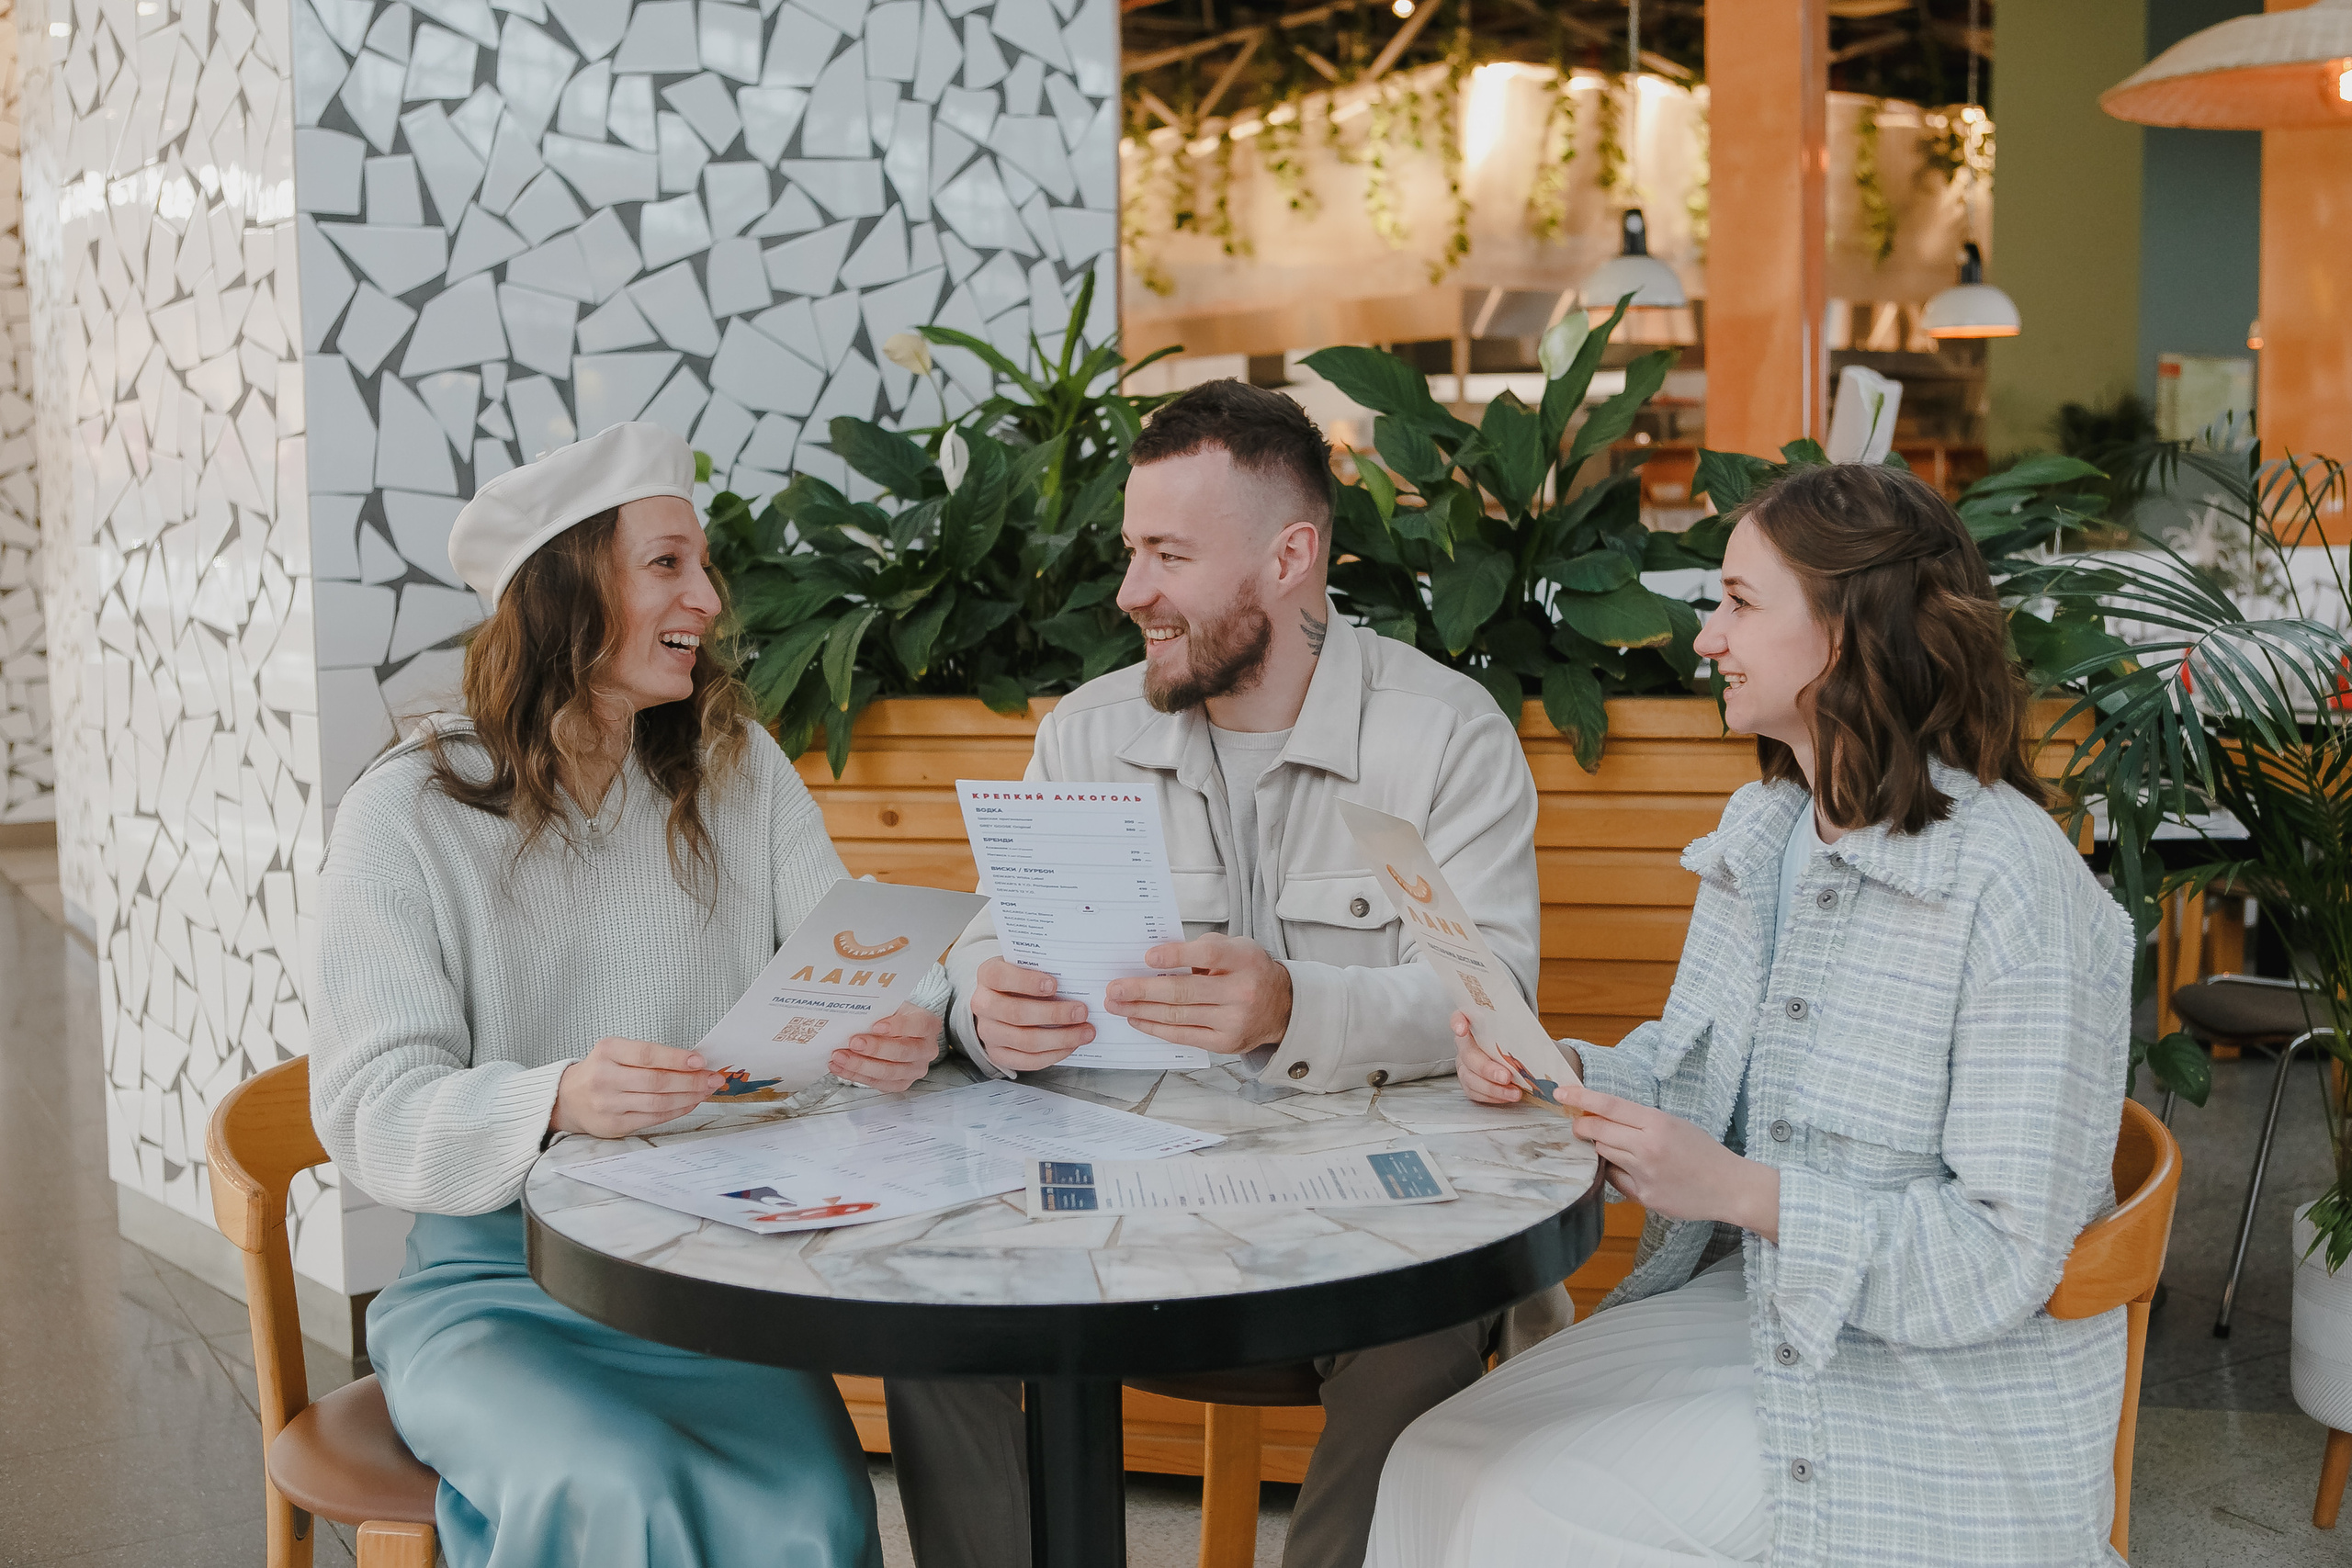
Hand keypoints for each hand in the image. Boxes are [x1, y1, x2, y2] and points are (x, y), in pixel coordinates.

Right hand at [551, 1037, 726, 1138]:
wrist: (568, 1098)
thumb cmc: (602, 1070)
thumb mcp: (616, 1052)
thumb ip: (649, 1056)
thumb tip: (694, 1062)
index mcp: (607, 1051)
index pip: (647, 1055)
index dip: (676, 1058)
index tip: (701, 1061)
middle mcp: (604, 1078)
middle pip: (656, 1081)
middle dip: (691, 1080)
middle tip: (714, 1078)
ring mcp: (608, 1104)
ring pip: (657, 1103)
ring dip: (688, 1097)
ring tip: (706, 1091)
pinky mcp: (614, 1125)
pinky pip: (653, 1118)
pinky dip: (677, 1111)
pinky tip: (690, 1103)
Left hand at [832, 1003, 941, 1092]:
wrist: (898, 1030)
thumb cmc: (893, 1016)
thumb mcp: (891, 1005)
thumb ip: (878, 1010)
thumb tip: (853, 1015)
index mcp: (928, 1025)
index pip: (919, 1025)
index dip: (898, 1026)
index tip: (876, 1025)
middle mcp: (926, 1049)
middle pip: (902, 1052)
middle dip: (875, 1048)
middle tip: (853, 1042)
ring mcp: (916, 1069)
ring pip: (889, 1072)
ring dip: (861, 1065)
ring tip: (840, 1056)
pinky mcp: (902, 1083)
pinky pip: (878, 1083)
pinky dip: (856, 1075)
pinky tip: (841, 1067)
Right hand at [972, 956, 1095, 1073]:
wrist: (1002, 1001)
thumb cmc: (1021, 980)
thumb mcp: (1027, 966)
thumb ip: (1044, 968)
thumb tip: (1075, 978)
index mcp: (987, 975)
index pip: (1000, 977)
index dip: (1027, 982)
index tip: (1054, 984)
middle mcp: (982, 1004)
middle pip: (1016, 1013)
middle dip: (1054, 1014)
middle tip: (1081, 1011)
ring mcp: (987, 1032)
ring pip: (1024, 1040)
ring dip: (1060, 1038)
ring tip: (1085, 1031)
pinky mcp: (997, 1054)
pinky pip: (1027, 1061)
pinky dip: (1054, 1054)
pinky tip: (1071, 1045)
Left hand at [1102, 934, 1292, 1056]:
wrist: (1281, 1007)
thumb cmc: (1249, 971)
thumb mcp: (1235, 948)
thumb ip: (1201, 949)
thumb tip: (1156, 959)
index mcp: (1243, 960)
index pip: (1207, 955)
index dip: (1175, 956)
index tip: (1147, 957)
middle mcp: (1240, 992)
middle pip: (1184, 992)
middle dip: (1143, 990)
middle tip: (1115, 988)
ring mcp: (1232, 1021)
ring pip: (1178, 1016)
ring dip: (1141, 1010)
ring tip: (1117, 1004)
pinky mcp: (1224, 1043)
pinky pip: (1183, 1035)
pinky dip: (1156, 1028)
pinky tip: (1137, 1019)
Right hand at [1449, 1012, 1583, 1103]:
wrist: (1514, 1054)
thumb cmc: (1514, 1040)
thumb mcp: (1518, 1030)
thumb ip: (1519, 1031)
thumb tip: (1541, 1042)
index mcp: (1474, 1026)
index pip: (1459, 1017)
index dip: (1458, 1023)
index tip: (1462, 1029)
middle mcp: (1465, 1044)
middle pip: (1468, 1055)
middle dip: (1487, 1068)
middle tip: (1506, 1077)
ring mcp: (1464, 1064)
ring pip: (1470, 1077)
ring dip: (1493, 1088)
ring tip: (1514, 1093)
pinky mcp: (1469, 1082)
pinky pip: (1475, 1092)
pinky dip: (1492, 1096)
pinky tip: (1507, 1096)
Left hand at [1553, 1080, 1780, 1241]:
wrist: (1730, 1187)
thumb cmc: (1703, 1151)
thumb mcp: (1675, 1124)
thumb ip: (1640, 1121)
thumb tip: (1603, 1117)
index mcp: (1657, 1123)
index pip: (1609, 1105)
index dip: (1581, 1097)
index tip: (1561, 1092)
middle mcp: (1647, 1147)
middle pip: (1597, 1131)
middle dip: (1582, 1126)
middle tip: (1579, 1125)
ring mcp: (1644, 1174)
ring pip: (1603, 1155)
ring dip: (1602, 1149)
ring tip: (1622, 1149)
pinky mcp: (1644, 1196)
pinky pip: (1615, 1180)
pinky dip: (1617, 1173)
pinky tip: (1634, 1171)